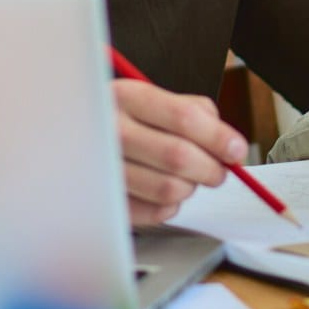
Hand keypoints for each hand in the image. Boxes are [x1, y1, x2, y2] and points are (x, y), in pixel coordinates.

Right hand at [114, 78, 248, 225]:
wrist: (72, 134)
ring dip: (191, 187)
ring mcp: (103, 168)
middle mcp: (111, 130)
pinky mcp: (104, 200)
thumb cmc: (121, 116)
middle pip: (178, 156)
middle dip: (211, 168)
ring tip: (189, 178)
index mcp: (126, 96)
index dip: (218, 136)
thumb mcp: (149, 95)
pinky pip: (152, 213)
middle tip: (220, 170)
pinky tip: (165, 191)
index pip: (183, 117)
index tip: (236, 149)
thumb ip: (191, 109)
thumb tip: (227, 141)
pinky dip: (169, 206)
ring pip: (168, 189)